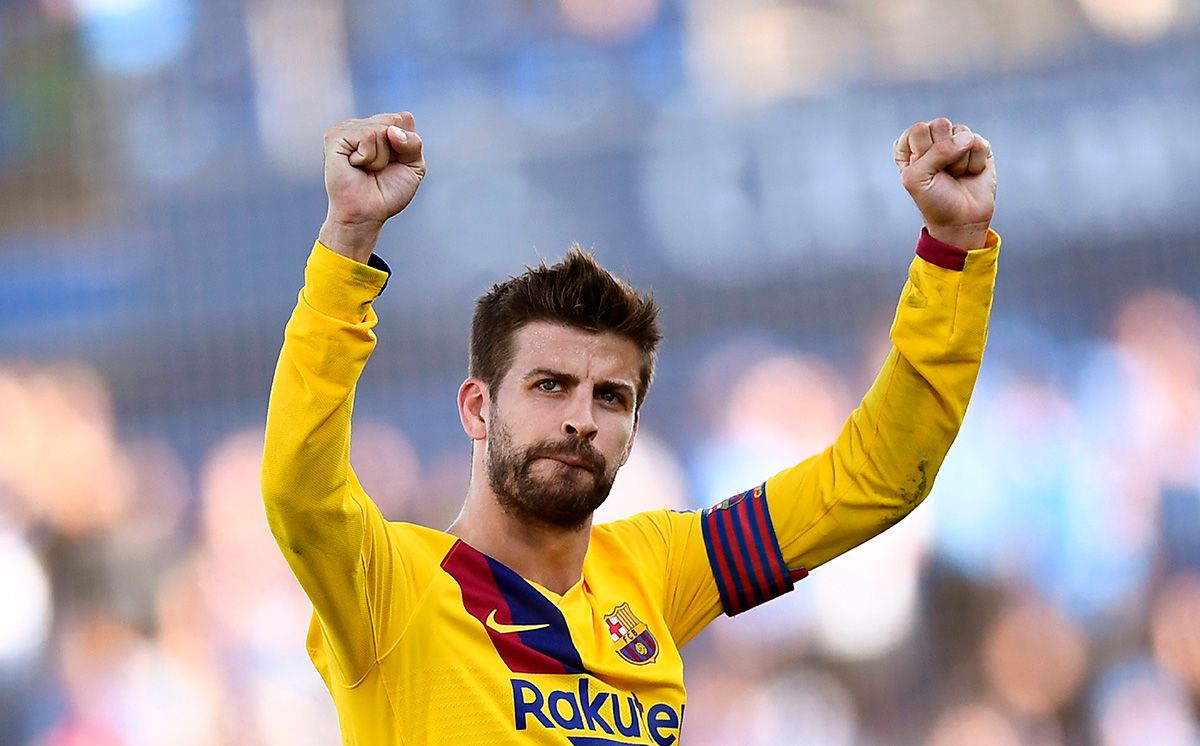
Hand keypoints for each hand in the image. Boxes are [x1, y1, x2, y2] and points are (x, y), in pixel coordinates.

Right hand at [318, 112, 425, 262]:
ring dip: (381, 157)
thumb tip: (392, 129)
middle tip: (380, 168)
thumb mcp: (414, 167)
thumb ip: (413, 142)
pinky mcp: (335, 137)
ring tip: (367, 169)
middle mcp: (363, 125)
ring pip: (381, 130)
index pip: (404, 119)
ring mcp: (347, 129)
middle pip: (395, 121)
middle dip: (396, 150)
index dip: (407, 145)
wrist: (368, 213)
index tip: (396, 163)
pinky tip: (356, 166)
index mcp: (380, 127)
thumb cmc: (388, 192)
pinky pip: (367, 136)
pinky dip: (368, 157)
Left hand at [894, 118, 995, 249]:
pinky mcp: (978, 146)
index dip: (922, 152)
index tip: (923, 172)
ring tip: (955, 175)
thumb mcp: (917, 179)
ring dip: (959, 161)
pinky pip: (979, 143)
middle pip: (940, 124)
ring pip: (961, 132)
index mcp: (910, 144)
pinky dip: (975, 164)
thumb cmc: (933, 200)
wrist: (961, 220)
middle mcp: (933, 138)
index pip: (918, 129)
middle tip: (941, 173)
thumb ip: (934, 153)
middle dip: (942, 154)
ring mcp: (956, 141)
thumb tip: (966, 137)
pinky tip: (970, 173)